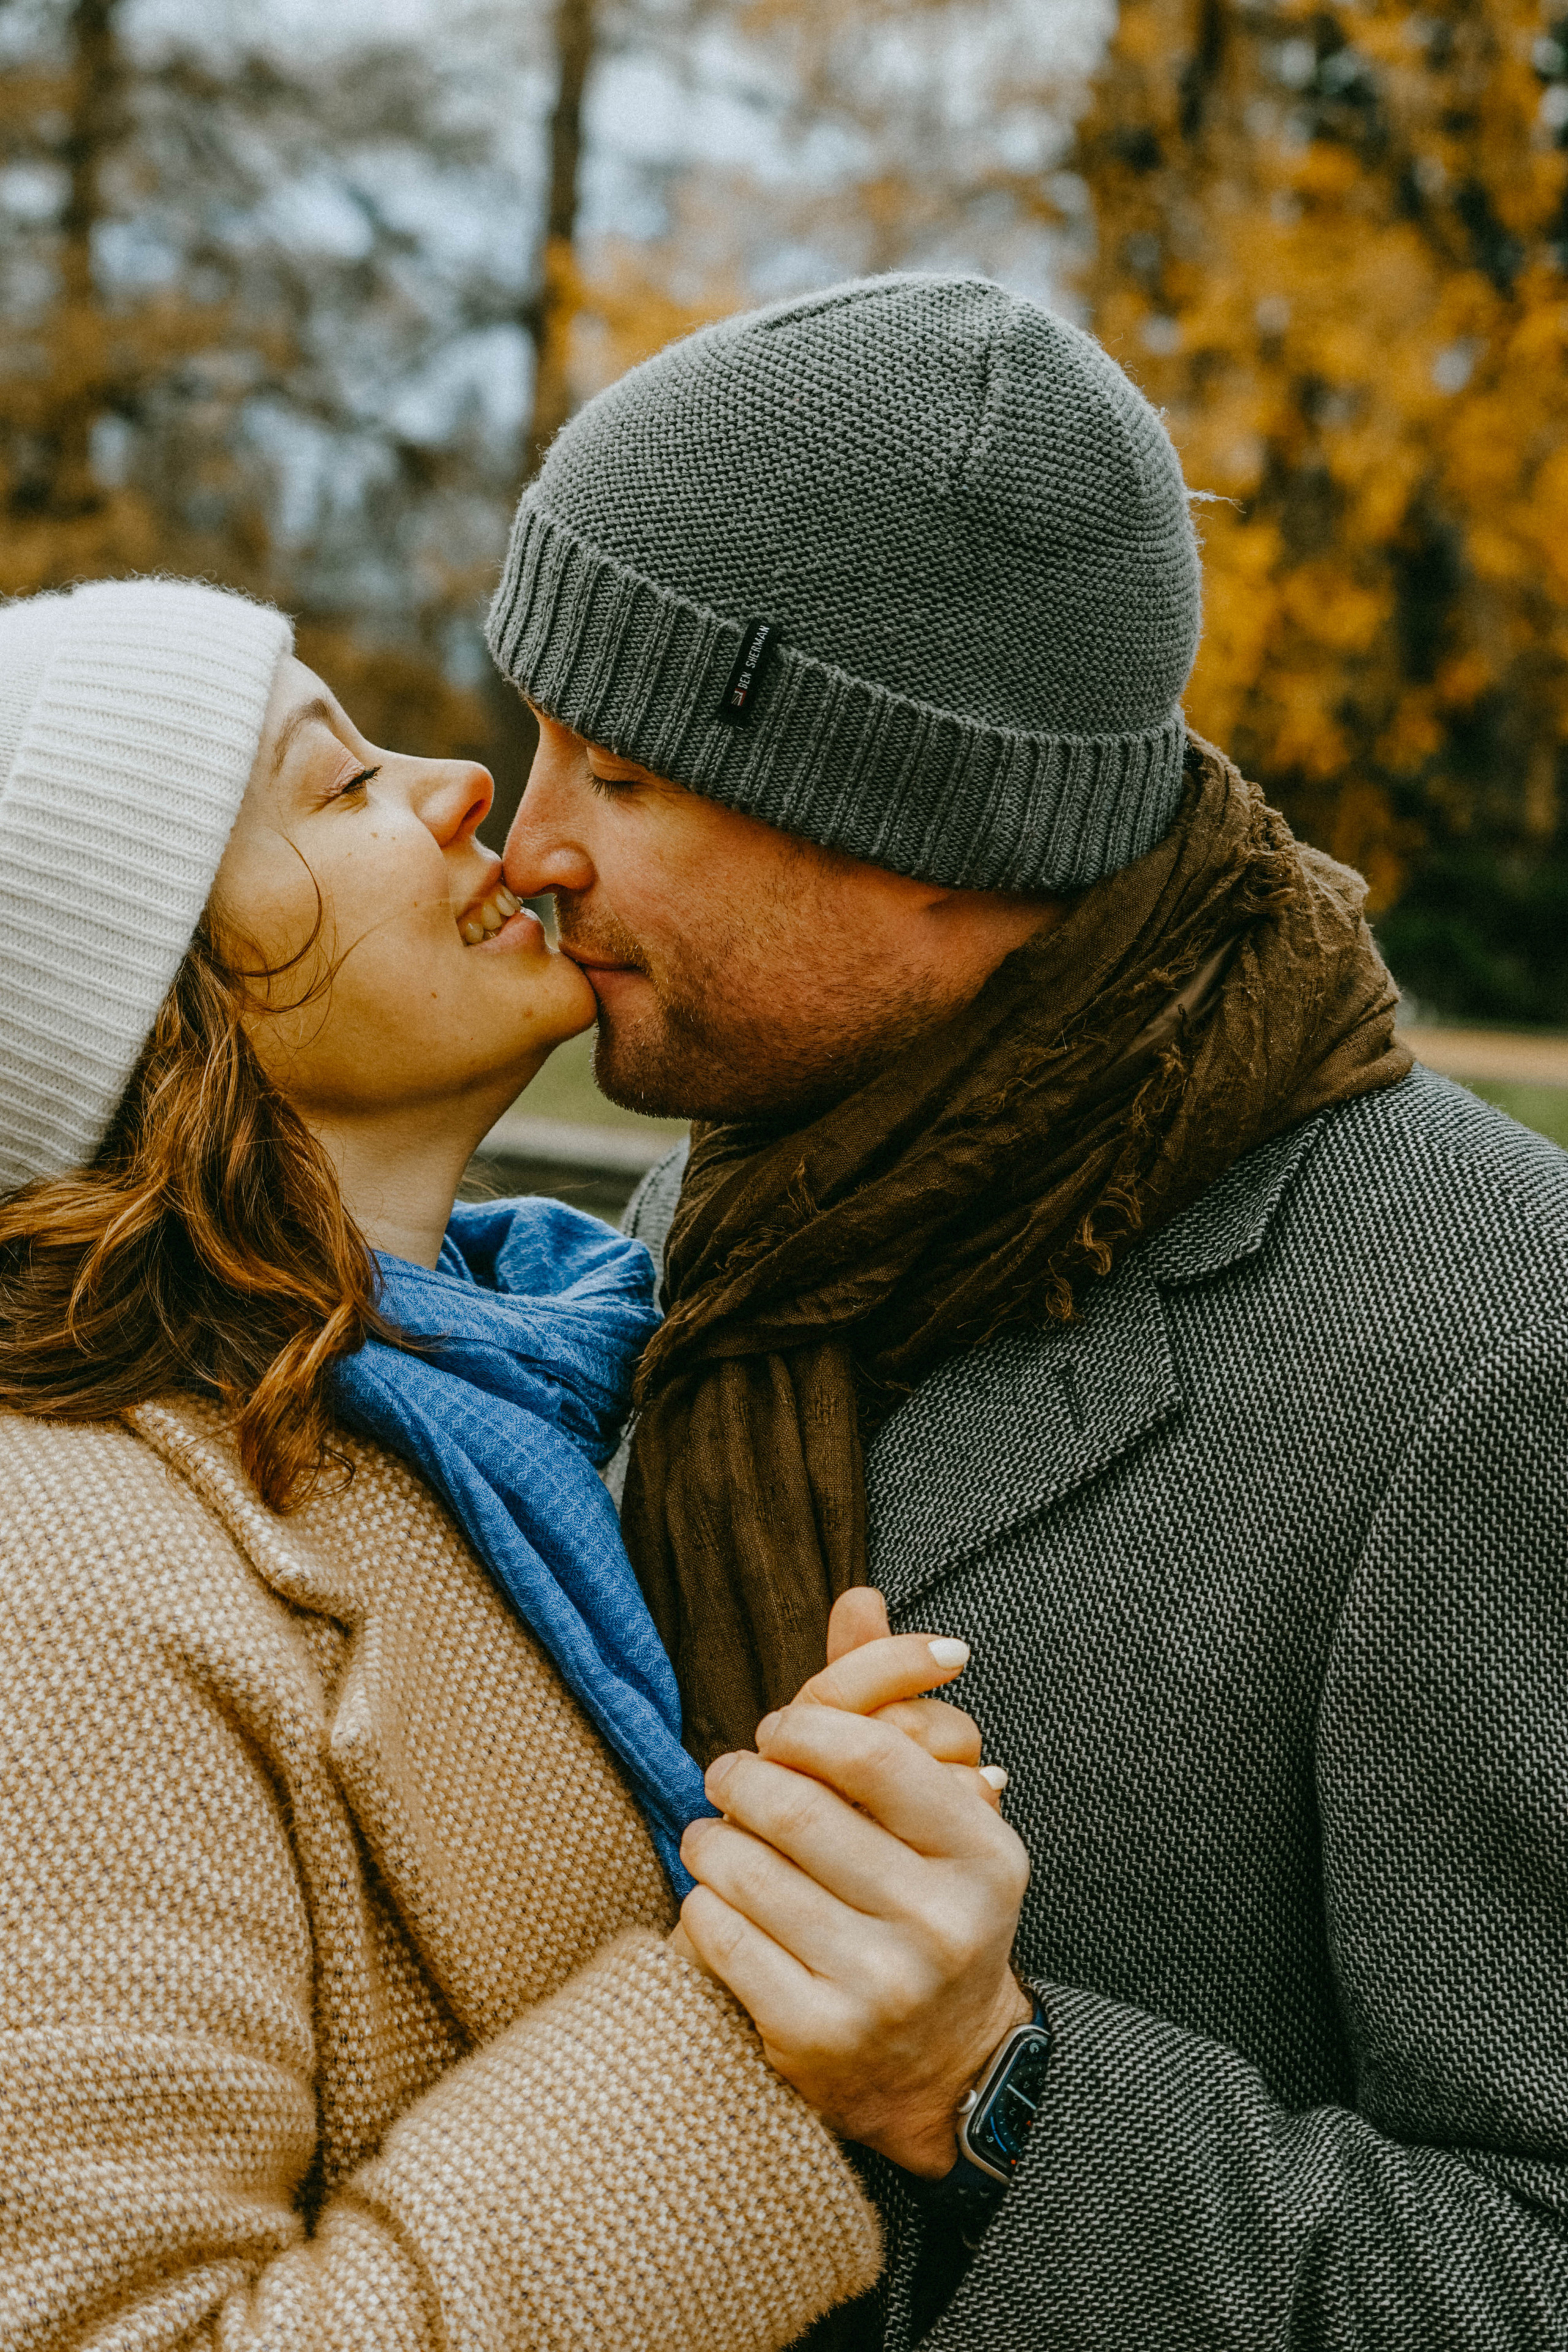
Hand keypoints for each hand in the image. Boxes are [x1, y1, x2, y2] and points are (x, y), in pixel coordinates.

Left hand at [676, 1592, 1031, 2177]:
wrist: (940, 2067)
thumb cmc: (925, 1907)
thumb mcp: (933, 1813)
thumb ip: (888, 1703)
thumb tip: (857, 1595)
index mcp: (985, 1855)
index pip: (871, 1751)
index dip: (804, 1726)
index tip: (779, 1728)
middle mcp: (944, 1923)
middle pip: (798, 1808)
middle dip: (742, 1779)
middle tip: (726, 1775)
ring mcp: (883, 1987)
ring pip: (748, 1869)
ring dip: (709, 1837)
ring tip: (709, 1831)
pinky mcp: (817, 2037)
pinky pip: (721, 1937)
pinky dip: (702, 1904)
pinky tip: (712, 1895)